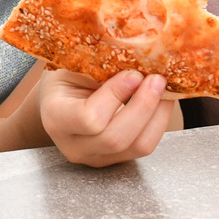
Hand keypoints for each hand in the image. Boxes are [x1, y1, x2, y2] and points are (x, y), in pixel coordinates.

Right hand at [38, 67, 171, 166]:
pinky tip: (162, 101)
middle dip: (144, 106)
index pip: (89, 118)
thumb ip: (102, 67)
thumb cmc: (66, 76)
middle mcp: (73, 145)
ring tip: (163, 87)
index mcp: (55, 118)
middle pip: (116, 138)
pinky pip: (145, 146)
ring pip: (137, 146)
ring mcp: (95, 157)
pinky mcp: (116, 159)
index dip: (115, 96)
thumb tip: (141, 59)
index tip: (133, 74)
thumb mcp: (75, 66)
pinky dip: (159, 121)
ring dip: (157, 114)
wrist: (60, 98)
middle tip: (157, 78)